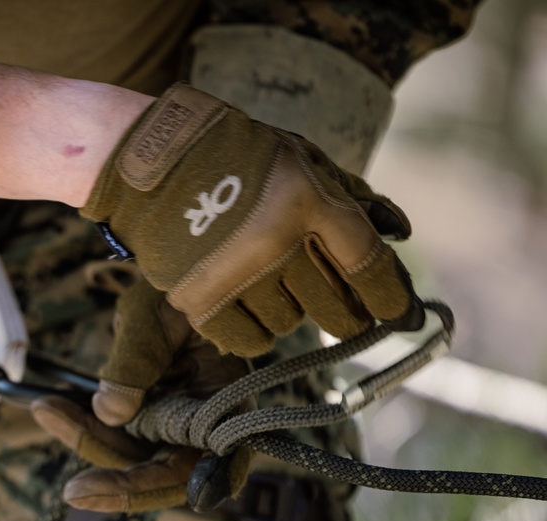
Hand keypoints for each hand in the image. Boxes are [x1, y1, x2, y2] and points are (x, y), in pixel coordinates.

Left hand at [31, 279, 252, 512]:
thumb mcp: (158, 315)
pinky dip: (88, 421)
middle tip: (50, 420)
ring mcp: (181, 419)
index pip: (189, 469)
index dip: (140, 488)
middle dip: (98, 453)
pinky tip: (56, 406)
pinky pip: (122, 429)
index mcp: (227, 405)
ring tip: (46, 406)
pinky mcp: (158, 410)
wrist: (186, 264)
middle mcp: (206, 424)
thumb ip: (135, 363)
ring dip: (86, 433)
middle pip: (151, 468)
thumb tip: (109, 414)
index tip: (85, 488)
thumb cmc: (186, 282)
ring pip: (131, 451)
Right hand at [81, 83, 423, 357]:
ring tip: (267, 285)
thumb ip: (350, 195)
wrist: (146, 160)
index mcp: (306, 197)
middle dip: (344, 316)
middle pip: (334, 307)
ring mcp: (235, 271)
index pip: (367, 261)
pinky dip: (252, 332)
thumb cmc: (231, 155)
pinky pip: (248, 341)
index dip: (389, 295)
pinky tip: (245, 309)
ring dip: (287, 313)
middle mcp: (275, 239)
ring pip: (289, 324)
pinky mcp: (198, 297)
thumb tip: (399, 232)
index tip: (398, 313)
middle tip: (340, 314)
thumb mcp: (299, 156)